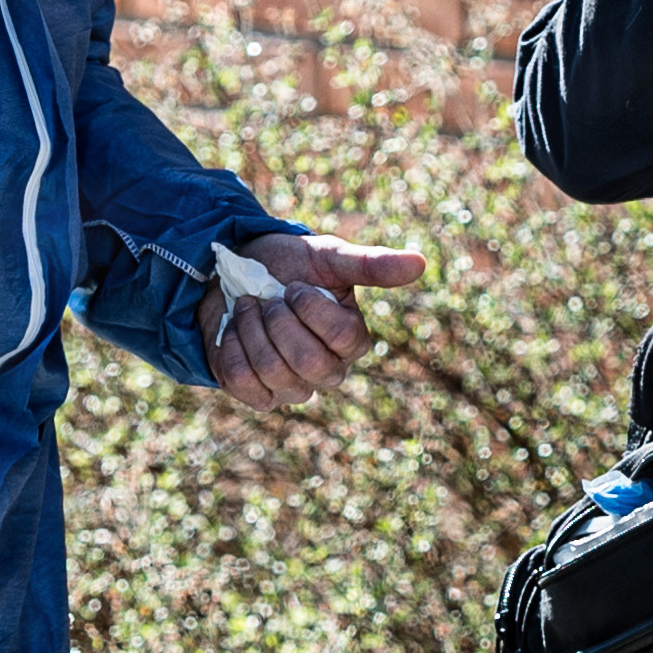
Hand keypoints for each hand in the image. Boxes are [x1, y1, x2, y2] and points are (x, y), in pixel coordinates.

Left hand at [205, 230, 429, 413]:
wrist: (234, 275)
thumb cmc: (288, 266)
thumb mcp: (327, 256)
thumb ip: (371, 264)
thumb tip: (421, 263)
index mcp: (353, 340)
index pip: (344, 338)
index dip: (312, 309)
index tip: (295, 285)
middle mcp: (328, 371)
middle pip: (310, 363)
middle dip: (280, 322)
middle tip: (270, 300)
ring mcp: (293, 389)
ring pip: (274, 372)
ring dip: (251, 329)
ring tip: (248, 308)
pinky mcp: (259, 396)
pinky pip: (244, 382)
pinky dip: (232, 347)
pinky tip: (234, 330)